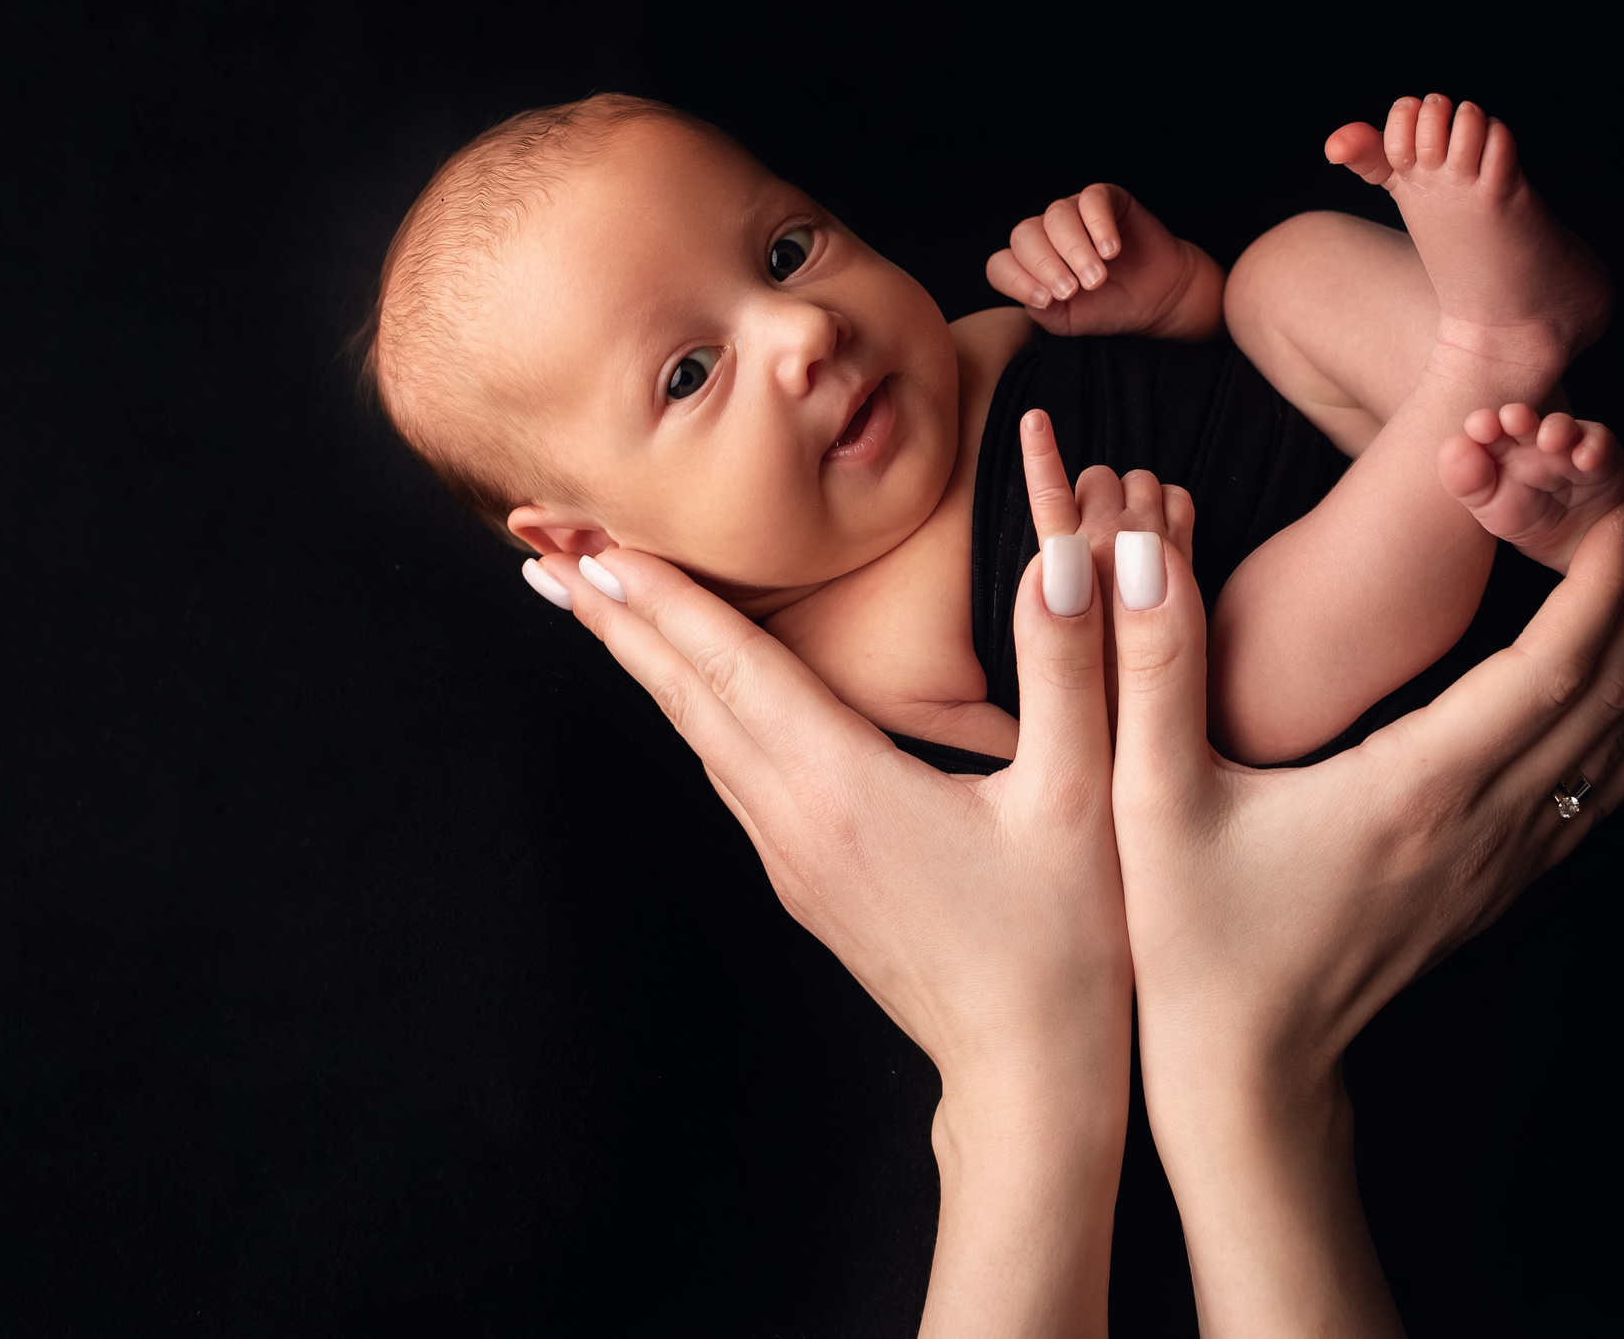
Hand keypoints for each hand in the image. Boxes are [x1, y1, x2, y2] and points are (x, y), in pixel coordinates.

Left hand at [527, 523, 1131, 1337]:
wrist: (1027, 1079)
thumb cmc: (1063, 944)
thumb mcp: (1078, 795)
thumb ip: (1069, 669)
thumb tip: (1071, 560)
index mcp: (847, 789)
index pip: (738, 670)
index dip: (668, 600)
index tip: (599, 543)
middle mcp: (798, 822)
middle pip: (689, 701)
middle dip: (617, 619)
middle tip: (544, 549)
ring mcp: (794, 860)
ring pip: (700, 740)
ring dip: (647, 664)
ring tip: (597, 605)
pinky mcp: (809, 885)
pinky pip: (730, 777)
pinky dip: (695, 715)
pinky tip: (694, 699)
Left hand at [985, 182, 1223, 339]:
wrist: (1156, 298)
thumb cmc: (1107, 307)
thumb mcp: (1067, 321)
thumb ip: (1043, 309)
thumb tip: (1034, 291)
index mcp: (1028, 264)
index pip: (1001, 265)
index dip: (1017, 281)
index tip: (1047, 302)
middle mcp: (1044, 234)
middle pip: (1023, 236)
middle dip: (1047, 265)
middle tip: (1074, 289)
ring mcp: (1073, 213)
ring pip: (1056, 217)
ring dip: (1075, 249)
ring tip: (1097, 276)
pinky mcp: (1105, 199)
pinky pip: (1092, 199)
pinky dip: (1098, 225)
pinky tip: (1110, 251)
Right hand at [1106, 474, 1623, 1336]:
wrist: (1246, 1076)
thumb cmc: (1194, 941)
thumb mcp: (1152, 799)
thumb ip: (1151, 670)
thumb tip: (1131, 555)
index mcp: (1416, 789)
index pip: (1549, 668)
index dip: (1601, 575)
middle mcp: (1482, 825)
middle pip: (1606, 691)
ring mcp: (1500, 861)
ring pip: (1616, 740)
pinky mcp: (1496, 883)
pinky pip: (1601, 797)